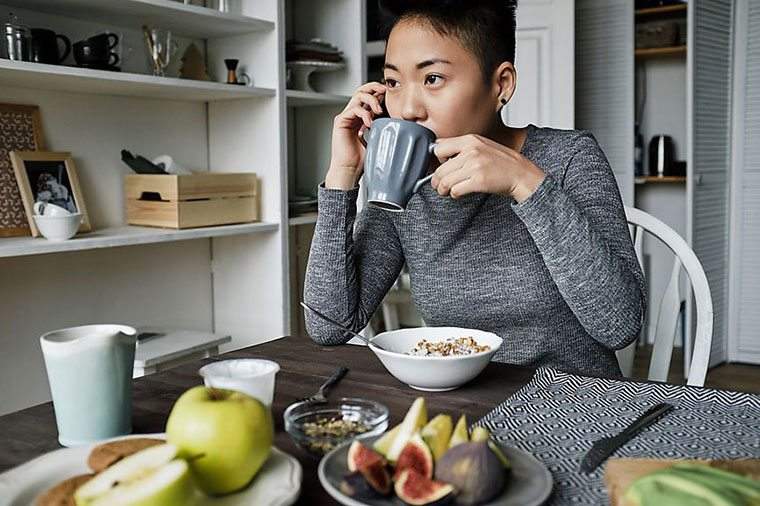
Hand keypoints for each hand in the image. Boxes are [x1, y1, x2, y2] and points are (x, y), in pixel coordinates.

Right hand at [325, 82, 385, 189]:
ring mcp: (346, 117)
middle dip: (375, 88)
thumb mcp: (380, 141)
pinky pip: (353, 109)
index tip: (391, 95)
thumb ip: (386, 130)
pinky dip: (363, 113)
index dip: (379, 92)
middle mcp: (353, 115)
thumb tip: (404, 126)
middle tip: (385, 91)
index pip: (369, 97)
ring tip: (378, 110)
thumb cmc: (362, 161)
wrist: (350, 171)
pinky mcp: (340, 122)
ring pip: (358, 96)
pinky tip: (369, 122)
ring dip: (371, 100)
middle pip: (362, 91)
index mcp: (361, 118)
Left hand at [430, 134, 544, 202]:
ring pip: (445, 181)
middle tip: (439, 185)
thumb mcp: (482, 145)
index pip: (438, 147)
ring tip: (447, 191)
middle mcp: (471, 151)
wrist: (521, 174)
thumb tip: (438, 151)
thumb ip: (462, 147)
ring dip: (443, 189)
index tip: (441, 166)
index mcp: (470, 140)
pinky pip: (455, 190)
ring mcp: (474, 166)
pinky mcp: (478, 181)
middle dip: (437, 180)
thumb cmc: (501, 162)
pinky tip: (459, 193)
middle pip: (440, 168)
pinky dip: (454, 194)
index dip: (437, 159)